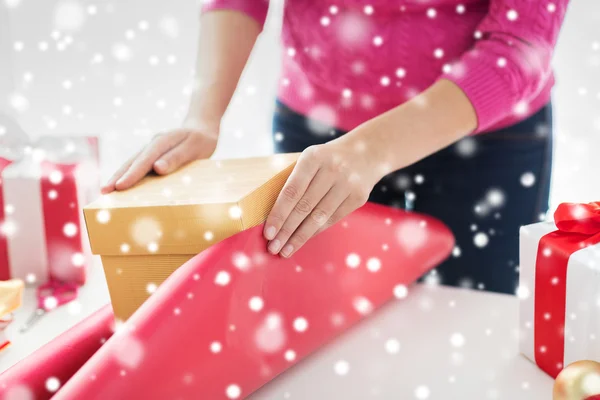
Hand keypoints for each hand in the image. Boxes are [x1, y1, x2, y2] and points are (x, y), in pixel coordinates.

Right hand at [101, 121, 218, 193]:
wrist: (201, 129)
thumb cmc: (201, 141)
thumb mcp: (194, 148)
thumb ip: (177, 157)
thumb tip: (157, 168)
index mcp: (162, 141)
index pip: (145, 160)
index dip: (132, 174)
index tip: (120, 186)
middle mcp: (152, 144)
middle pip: (132, 161)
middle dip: (118, 176)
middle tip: (104, 191)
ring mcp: (150, 149)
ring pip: (131, 163)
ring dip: (118, 176)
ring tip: (105, 191)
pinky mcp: (151, 156)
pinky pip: (137, 166)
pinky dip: (127, 175)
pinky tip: (119, 186)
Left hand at [263, 136, 385, 257]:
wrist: (366, 152)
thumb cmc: (327, 159)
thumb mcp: (310, 159)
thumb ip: (294, 180)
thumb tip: (273, 216)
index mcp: (313, 157)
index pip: (291, 191)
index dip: (279, 214)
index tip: (268, 233)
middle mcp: (332, 170)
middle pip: (304, 207)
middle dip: (286, 230)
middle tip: (273, 248)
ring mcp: (347, 184)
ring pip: (319, 217)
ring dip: (300, 237)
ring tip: (285, 251)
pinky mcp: (358, 197)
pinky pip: (332, 219)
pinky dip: (315, 231)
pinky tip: (303, 240)